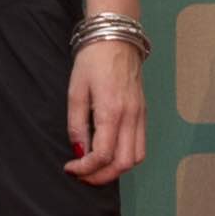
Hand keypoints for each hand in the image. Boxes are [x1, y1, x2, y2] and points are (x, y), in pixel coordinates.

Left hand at [64, 39, 147, 183]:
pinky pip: (141, 145)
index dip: (85, 168)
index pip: (103, 155)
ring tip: (96, 168)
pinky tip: (110, 154)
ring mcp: (140, 116)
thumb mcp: (75, 91)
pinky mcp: (143, 113)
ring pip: (136, 158)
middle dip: (101, 176)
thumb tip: (78, 151)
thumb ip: (76, 124)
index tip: (71, 168)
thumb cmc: (93, 61)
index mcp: (111, 111)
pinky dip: (127, 157)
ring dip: (116, 169)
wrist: (116, 38)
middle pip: (123, 164)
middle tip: (82, 175)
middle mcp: (130, 117)